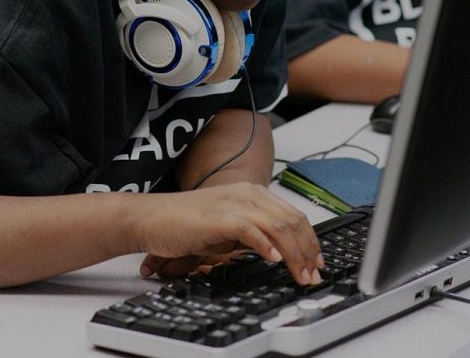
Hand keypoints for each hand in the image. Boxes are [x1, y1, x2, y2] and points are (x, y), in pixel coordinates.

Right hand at [132, 183, 324, 285]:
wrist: (152, 218)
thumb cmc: (186, 225)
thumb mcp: (228, 228)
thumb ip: (253, 233)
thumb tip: (279, 252)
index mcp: (252, 193)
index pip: (293, 215)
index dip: (310, 241)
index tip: (317, 263)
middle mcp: (247, 194)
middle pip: (291, 221)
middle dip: (308, 251)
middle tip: (313, 275)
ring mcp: (234, 203)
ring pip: (277, 226)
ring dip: (293, 254)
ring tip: (299, 274)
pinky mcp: (220, 217)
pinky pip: (251, 229)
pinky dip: (266, 245)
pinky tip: (274, 259)